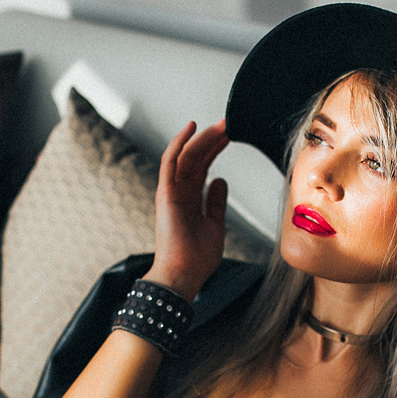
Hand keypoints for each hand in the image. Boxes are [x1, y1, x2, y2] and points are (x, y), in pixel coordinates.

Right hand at [146, 119, 229, 300]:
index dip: (215, 149)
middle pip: (196, 157)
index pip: (202, 166)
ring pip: (186, 155)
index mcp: (190, 199)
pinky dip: (179, 143)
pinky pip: (170, 162)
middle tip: (230, 123)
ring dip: (203, 137)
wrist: (184, 275)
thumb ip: (216, 201)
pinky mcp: (165, 192)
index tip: (231, 135)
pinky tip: (192, 127)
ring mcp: (171, 191)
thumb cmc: (197, 258)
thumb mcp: (215, 225)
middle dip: (212, 139)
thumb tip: (220, 179)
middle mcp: (179, 192)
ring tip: (221, 124)